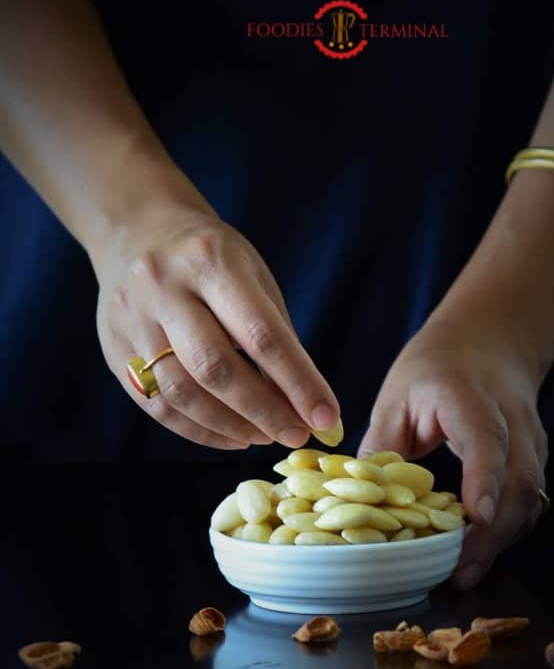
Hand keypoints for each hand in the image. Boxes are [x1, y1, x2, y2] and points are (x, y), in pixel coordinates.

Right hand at [93, 195, 339, 449]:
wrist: (136, 230)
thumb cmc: (210, 260)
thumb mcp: (251, 276)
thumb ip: (276, 337)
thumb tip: (306, 405)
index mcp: (210, 261)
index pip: (261, 334)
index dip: (297, 382)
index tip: (325, 418)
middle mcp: (164, 287)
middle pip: (216, 368)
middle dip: (263, 411)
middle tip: (295, 435)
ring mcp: (132, 319)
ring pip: (181, 392)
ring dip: (230, 425)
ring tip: (263, 437)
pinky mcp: (114, 348)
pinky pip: (156, 404)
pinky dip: (198, 430)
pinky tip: (230, 436)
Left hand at [358, 319, 547, 589]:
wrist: (487, 342)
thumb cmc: (435, 368)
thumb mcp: (396, 396)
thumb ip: (382, 446)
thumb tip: (359, 500)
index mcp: (470, 397)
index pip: (485, 438)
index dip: (483, 478)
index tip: (475, 516)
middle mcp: (512, 421)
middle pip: (515, 482)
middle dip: (491, 534)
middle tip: (458, 573)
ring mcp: (530, 442)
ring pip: (528, 499)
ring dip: (499, 541)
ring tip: (463, 575)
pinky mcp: (533, 461)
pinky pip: (527, 503)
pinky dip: (506, 532)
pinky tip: (477, 554)